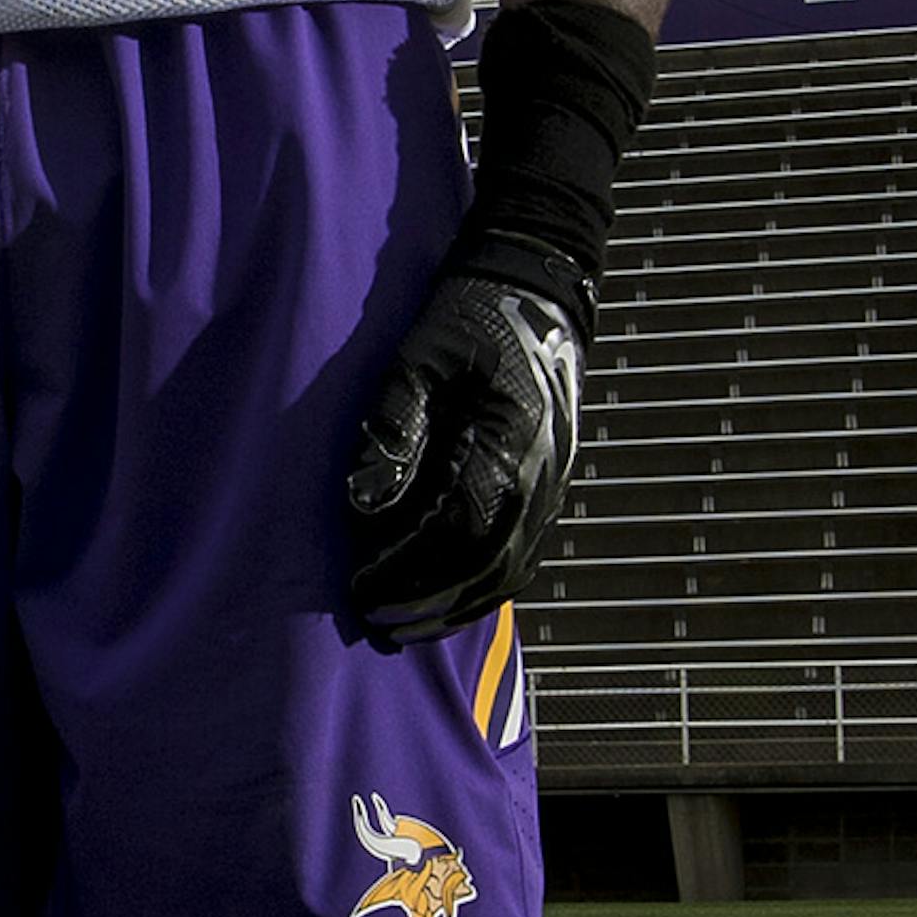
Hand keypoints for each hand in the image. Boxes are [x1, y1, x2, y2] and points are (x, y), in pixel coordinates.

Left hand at [345, 267, 583, 647]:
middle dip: (429, 602)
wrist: (534, 290)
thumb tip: (367, 509)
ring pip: (510, 568)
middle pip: (488, 564)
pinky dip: (484, 586)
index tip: (362, 586)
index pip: (459, 529)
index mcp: (512, 440)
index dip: (409, 567)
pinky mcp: (550, 485)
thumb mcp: (416, 361)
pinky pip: (522, 554)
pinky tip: (447, 600)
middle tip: (376, 622)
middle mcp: (543, 472)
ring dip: (457, 605)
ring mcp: (553, 482)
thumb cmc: (468, 318)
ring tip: (405, 626)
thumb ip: (393, 432)